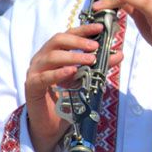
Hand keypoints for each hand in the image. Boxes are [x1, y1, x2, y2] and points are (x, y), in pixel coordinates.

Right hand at [24, 23, 123, 151]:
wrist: (52, 124)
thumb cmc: (67, 98)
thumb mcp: (86, 79)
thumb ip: (100, 66)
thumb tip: (119, 53)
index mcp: (54, 52)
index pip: (68, 35)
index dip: (84, 30)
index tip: (100, 27)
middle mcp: (42, 58)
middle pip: (57, 40)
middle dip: (78, 41)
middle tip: (96, 46)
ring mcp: (34, 71)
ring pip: (51, 56)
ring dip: (72, 56)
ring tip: (90, 59)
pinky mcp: (31, 86)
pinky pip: (44, 77)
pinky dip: (59, 73)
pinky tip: (72, 72)